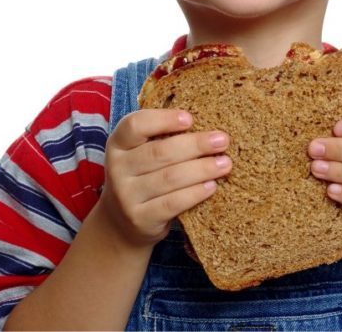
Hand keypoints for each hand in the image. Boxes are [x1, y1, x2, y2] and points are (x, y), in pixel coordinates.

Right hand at [99, 109, 231, 246]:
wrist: (122, 222)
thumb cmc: (141, 176)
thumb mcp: (139, 153)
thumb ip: (161, 138)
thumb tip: (205, 127)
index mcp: (118, 144)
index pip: (135, 125)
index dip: (163, 119)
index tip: (190, 119)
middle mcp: (117, 168)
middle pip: (159, 152)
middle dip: (195, 145)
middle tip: (222, 140)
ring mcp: (126, 196)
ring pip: (169, 178)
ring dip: (201, 169)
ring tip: (224, 163)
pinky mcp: (140, 218)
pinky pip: (172, 203)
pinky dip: (194, 193)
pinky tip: (211, 186)